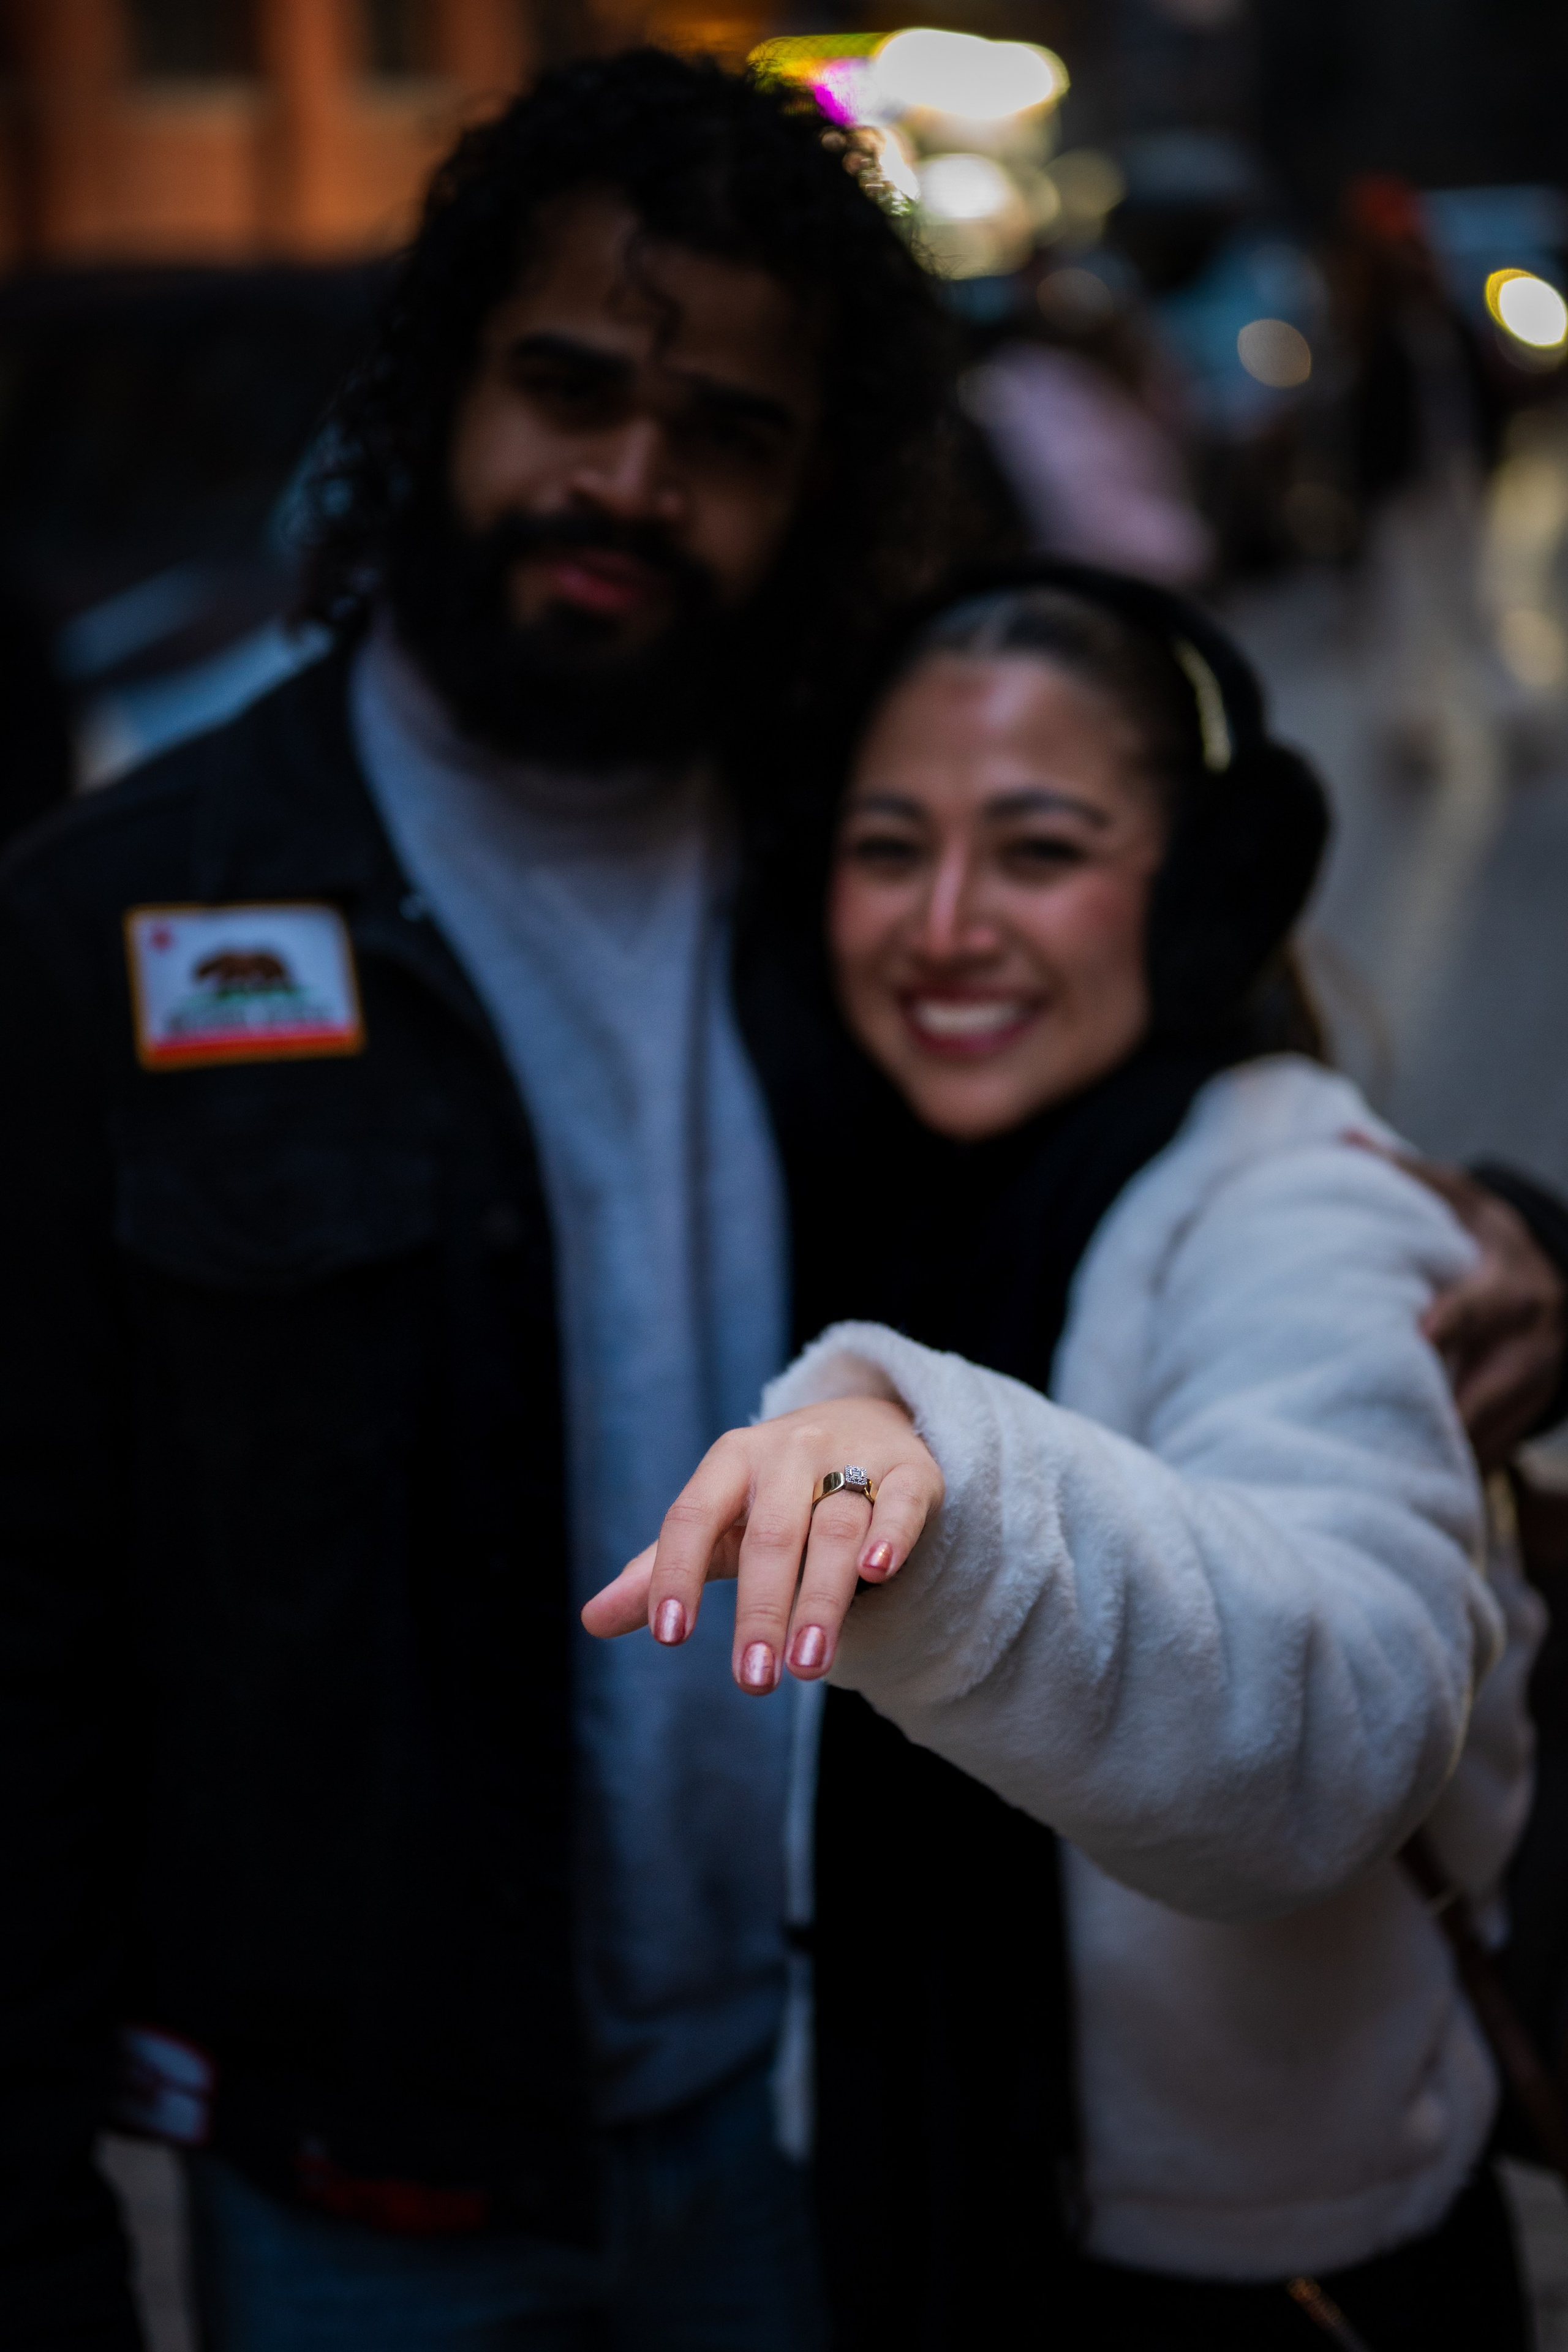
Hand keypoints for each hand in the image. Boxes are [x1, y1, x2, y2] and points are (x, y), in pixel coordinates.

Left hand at [580, 1397, 943, 1693]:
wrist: (865, 1422)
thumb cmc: (775, 1491)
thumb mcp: (718, 1522)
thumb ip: (663, 1571)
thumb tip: (592, 1621)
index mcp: (731, 1460)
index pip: (693, 1516)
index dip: (677, 1574)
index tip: (669, 1636)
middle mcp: (790, 1452)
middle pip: (769, 1535)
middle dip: (761, 1612)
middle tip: (753, 1682)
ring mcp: (853, 1458)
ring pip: (834, 1528)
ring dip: (820, 1599)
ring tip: (807, 1665)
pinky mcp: (911, 1473)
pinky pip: (900, 1502)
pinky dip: (890, 1534)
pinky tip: (877, 1572)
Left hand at [1395, 1156, 1565, 1470]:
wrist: (1560, 1282)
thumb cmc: (1490, 1240)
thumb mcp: (1465, 1200)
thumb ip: (1411, 1175)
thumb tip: (1343, 1139)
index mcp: (1508, 1288)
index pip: (1476, 1311)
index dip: (1449, 1328)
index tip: (1415, 1340)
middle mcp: (1528, 1344)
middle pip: (1483, 1392)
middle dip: (1435, 1417)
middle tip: (1372, 1439)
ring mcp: (1533, 1388)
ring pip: (1488, 1435)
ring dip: (1439, 1457)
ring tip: (1374, 1477)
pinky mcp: (1526, 1420)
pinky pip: (1490, 1457)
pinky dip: (1453, 1473)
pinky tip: (1406, 1492)